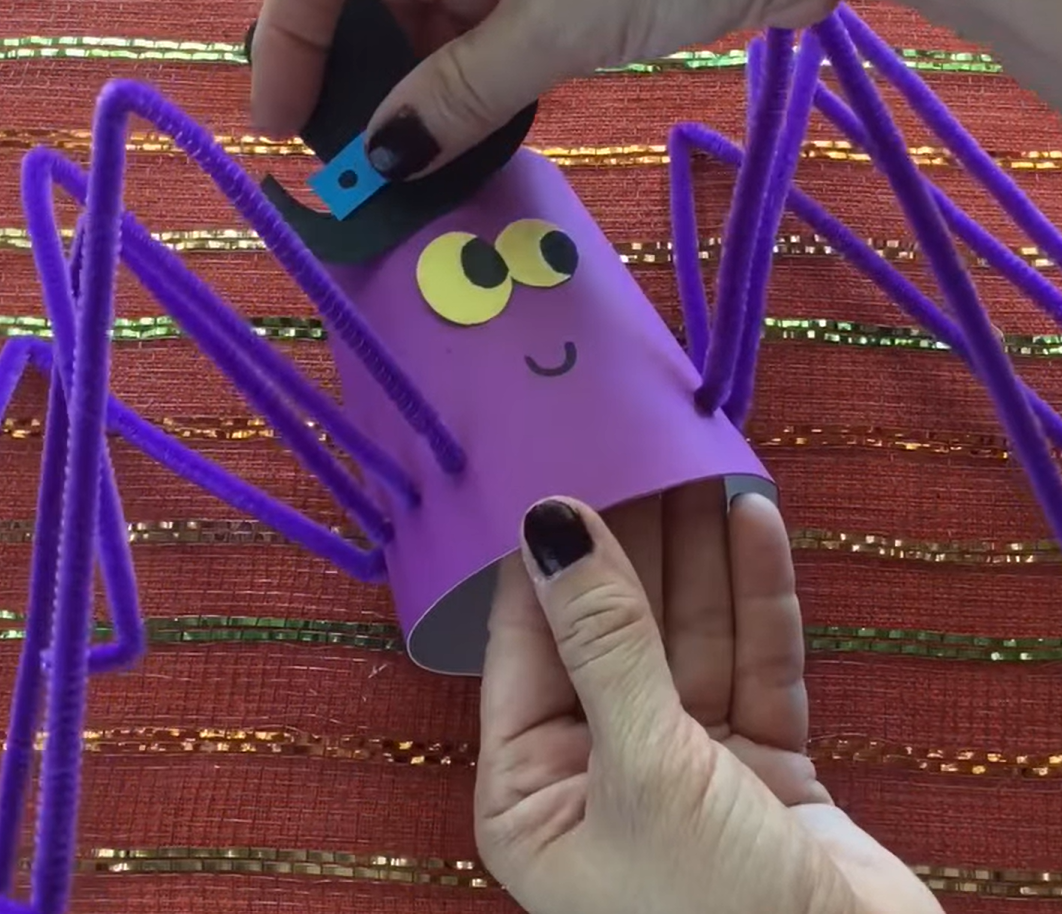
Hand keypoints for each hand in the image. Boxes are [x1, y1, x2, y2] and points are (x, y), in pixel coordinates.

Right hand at [250, 0, 872, 172]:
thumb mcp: (553, 19)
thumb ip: (460, 92)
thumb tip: (387, 158)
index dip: (291, 34)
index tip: (284, 122)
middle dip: (361, 70)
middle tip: (354, 157)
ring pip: (433, 7)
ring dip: (422, 85)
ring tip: (411, 162)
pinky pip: (489, 22)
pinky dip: (476, 77)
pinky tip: (464, 132)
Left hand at [475, 485, 941, 913]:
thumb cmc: (714, 910)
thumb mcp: (644, 764)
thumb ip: (604, 639)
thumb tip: (550, 523)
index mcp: (532, 791)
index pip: (525, 644)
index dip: (544, 555)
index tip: (558, 466)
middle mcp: (598, 771)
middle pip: (612, 630)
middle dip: (633, 541)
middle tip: (643, 446)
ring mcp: (684, 765)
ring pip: (687, 637)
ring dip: (698, 552)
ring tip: (697, 461)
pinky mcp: (761, 763)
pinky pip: (754, 663)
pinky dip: (758, 596)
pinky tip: (754, 517)